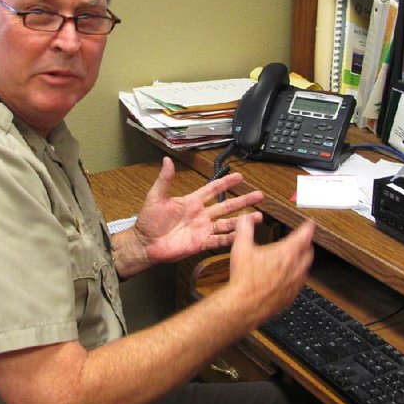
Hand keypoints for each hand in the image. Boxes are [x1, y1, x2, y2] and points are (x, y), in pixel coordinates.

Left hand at [133, 157, 264, 264]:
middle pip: (226, 206)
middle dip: (243, 200)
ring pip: (227, 223)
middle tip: (259, 195)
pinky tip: (243, 236)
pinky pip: (218, 241)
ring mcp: (202, 229)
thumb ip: (165, 180)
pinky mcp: (200, 243)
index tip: (239, 176)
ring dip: (242, 221)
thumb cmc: (148, 221)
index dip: (226, 182)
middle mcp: (200, 215)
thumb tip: (166, 160)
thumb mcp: (156, 197)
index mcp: (191, 202)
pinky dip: (231, 238)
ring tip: (258, 217)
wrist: (144, 243)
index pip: (212, 189)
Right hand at [227, 213, 314, 327]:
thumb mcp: (241, 248)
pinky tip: (287, 278)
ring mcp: (294, 283)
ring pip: (305, 269)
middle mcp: (295, 267)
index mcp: (286, 253)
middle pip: (308, 252)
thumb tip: (245, 218)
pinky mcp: (291, 296)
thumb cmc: (244, 279)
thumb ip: (244, 229)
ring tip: (295, 258)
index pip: (304, 235)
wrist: (244, 305)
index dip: (308, 227)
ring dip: (302, 262)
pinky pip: (299, 284)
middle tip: (301, 241)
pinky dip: (296, 278)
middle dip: (306, 245)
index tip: (309, 224)